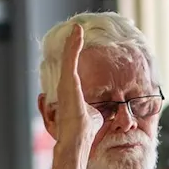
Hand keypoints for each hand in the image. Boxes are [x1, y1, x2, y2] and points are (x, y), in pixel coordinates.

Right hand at [54, 24, 103, 150]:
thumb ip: (95, 110)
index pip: (73, 70)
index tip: (80, 44)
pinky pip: (70, 58)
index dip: (76, 57)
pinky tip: (78, 31)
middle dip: (72, 45)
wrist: (77, 139)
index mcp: (72, 92)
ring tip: (77, 28)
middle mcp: (66, 86)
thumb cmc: (84, 131)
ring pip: (68, 56)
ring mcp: (65, 83)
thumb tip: (103, 111)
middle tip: (76, 31)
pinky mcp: (68, 82)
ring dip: (72, 41)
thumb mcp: (93, 116)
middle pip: (68, 60)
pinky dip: (73, 44)